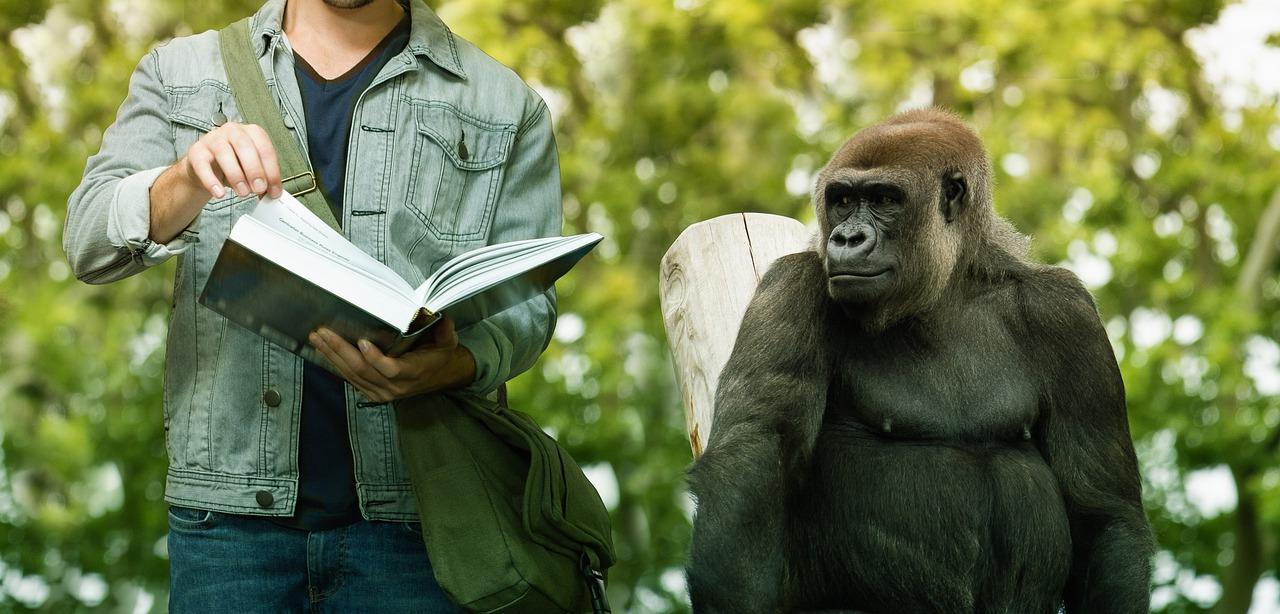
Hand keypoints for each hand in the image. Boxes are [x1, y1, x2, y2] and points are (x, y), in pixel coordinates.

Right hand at [183, 121, 282, 199]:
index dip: (272, 171)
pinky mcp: (196, 151)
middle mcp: (233, 131)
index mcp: (252, 132)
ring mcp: (213, 139)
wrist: (207, 168)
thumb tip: (273, 193)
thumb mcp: (252, 170)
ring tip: (243, 192)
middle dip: (254, 170)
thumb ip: (263, 179)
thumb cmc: (234, 164)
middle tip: (259, 189)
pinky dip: (211, 181)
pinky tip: (219, 193)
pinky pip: (202, 165)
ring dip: (236, 175)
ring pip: (224, 152)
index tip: (274, 190)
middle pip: (244, 146)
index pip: (265, 148)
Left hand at [308, 317, 477, 402]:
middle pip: (363, 370)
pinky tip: (324, 351)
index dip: (375, 358)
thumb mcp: (448, 342)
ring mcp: (382, 392)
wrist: (441, 376)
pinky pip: (351, 380)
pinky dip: (336, 365)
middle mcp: (395, 386)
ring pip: (352, 375)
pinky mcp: (373, 393)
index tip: (362, 341)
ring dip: (332, 356)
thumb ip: (445, 331)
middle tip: (323, 333)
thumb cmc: (440, 356)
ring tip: (317, 339)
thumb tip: (443, 317)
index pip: (390, 369)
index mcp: (413, 373)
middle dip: (340, 350)